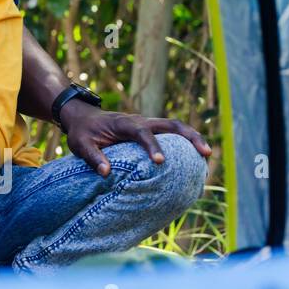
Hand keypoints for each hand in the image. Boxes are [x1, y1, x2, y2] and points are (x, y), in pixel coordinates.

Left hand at [60, 100, 211, 176]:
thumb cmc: (82, 132)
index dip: (152, 145)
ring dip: (193, 138)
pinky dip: (185, 143)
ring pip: (175, 127)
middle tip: (205, 153)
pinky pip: (171, 134)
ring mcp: (147, 124)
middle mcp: (139, 121)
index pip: (141, 132)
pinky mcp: (150, 130)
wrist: (81, 116)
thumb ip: (92, 157)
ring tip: (208, 157)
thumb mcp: (80, 144)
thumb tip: (106, 173)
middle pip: (170, 124)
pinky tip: (196, 159)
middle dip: (189, 137)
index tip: (160, 161)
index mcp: (123, 123)